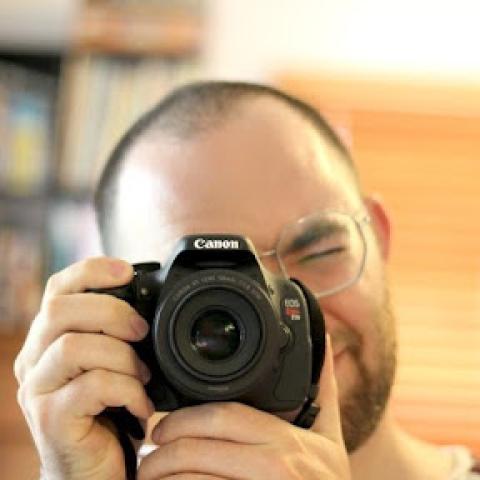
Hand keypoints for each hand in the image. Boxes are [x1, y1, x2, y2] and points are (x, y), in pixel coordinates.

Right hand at [14, 257, 154, 479]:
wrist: (93, 471)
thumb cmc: (109, 411)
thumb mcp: (114, 363)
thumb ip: (117, 334)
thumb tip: (150, 305)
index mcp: (50, 338)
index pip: (58, 288)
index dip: (90, 271)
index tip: (127, 271)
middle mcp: (34, 359)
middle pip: (60, 310)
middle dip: (112, 312)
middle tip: (142, 332)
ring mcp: (37, 390)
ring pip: (74, 346)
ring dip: (122, 357)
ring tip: (143, 376)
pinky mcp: (50, 419)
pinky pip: (92, 386)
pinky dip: (128, 391)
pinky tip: (141, 406)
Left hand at [138, 334, 350, 479]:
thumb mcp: (330, 438)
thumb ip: (324, 391)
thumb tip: (325, 344)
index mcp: (287, 441)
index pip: (224, 416)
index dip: (185, 418)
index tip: (163, 425)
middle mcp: (274, 467)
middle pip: (201, 447)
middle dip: (164, 448)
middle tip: (148, 449)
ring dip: (162, 476)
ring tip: (147, 474)